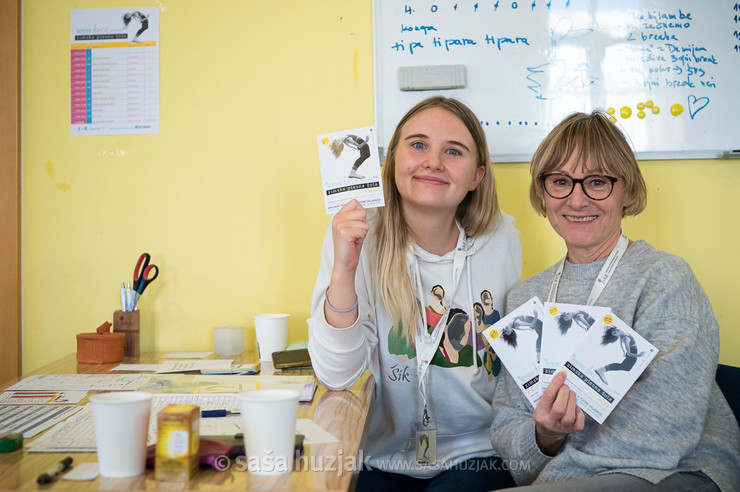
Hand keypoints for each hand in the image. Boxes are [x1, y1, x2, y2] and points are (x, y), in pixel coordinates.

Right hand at [325, 200, 367, 326]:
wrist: (345, 262)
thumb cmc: (351, 245)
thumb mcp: (352, 227)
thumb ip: (355, 215)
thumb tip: (364, 203)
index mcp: (338, 215)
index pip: (354, 202)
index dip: (360, 213)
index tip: (356, 224)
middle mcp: (337, 218)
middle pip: (361, 212)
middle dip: (362, 224)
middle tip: (355, 234)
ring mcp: (339, 224)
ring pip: (364, 222)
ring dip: (362, 232)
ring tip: (354, 239)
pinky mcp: (344, 232)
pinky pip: (363, 230)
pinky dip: (362, 237)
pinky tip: (353, 242)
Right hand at [533, 372, 584, 455]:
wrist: (549, 432)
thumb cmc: (545, 412)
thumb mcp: (541, 404)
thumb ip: (548, 394)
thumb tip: (560, 379)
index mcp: (540, 413)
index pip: (548, 397)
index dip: (556, 384)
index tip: (561, 375)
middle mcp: (550, 422)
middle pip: (560, 408)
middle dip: (565, 393)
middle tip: (566, 386)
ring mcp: (562, 428)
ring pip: (569, 415)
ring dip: (572, 400)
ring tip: (571, 394)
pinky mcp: (572, 430)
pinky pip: (579, 421)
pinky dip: (579, 411)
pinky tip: (575, 406)